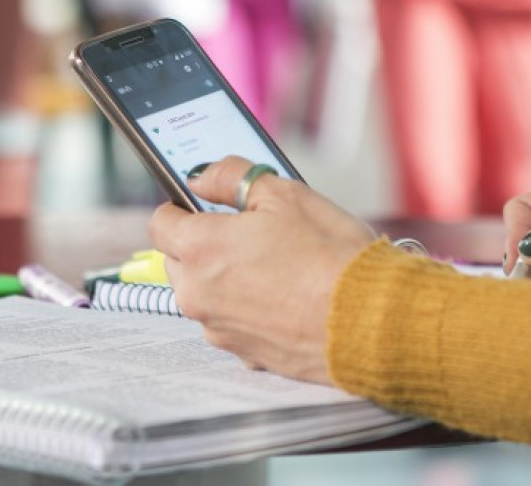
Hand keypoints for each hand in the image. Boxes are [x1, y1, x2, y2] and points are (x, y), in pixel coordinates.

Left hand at [149, 157, 376, 383]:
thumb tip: (202, 176)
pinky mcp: (244, 355)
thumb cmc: (332, 256)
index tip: (208, 205)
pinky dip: (249, 310)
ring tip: (277, 267)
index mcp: (200, 249)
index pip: (160, 222)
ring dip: (226, 278)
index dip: (182, 207)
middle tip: (252, 233)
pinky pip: (232, 323)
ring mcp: (219, 330)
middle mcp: (198, 295)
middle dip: (204, 244)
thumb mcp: (285, 194)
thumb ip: (232, 177)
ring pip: (205, 293)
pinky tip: (286, 298)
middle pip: (179, 261)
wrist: (370, 322)